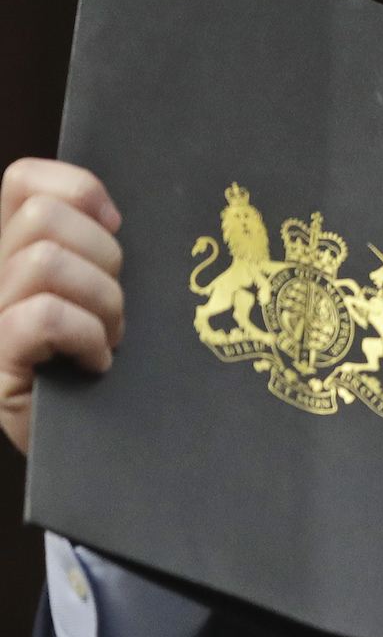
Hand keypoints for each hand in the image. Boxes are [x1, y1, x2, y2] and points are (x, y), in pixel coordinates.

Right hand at [0, 158, 124, 454]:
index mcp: (12, 254)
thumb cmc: (106, 375)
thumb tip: (110, 213)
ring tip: (109, 340)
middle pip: (45, 216)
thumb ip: (98, 252)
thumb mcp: (106, 300)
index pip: (24, 180)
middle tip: (116, 310)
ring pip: (45, 262)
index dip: (77, 189)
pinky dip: (85, 338)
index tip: (115, 226)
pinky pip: (42, 317)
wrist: (94, 456)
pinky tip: (96, 365)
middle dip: (104, 259)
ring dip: (101, 302)